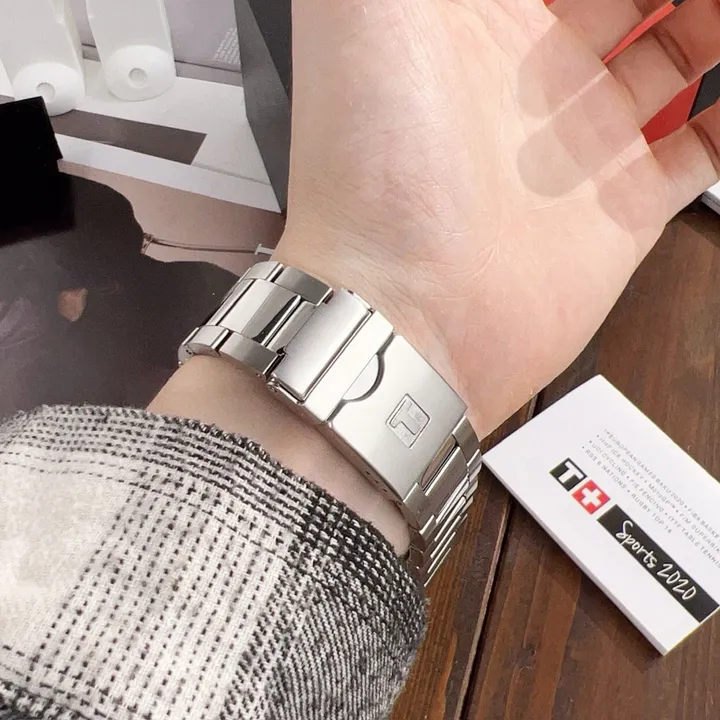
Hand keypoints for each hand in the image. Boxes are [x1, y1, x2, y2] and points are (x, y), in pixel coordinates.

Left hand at [275, 0, 719, 436]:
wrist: (407, 314)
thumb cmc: (372, 165)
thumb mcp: (362, 4)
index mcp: (479, 6)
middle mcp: (535, 63)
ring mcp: (585, 132)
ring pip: (687, 44)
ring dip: (716, 23)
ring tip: (719, 23)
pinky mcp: (624, 199)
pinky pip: (706, 137)